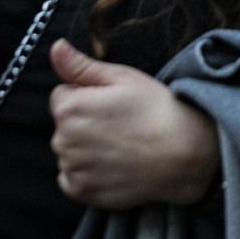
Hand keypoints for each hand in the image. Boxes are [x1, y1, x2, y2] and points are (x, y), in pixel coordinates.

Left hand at [49, 39, 219, 208]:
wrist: (184, 153)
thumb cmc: (156, 109)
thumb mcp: (123, 77)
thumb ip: (81, 65)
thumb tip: (55, 47)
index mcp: (70, 107)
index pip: (62, 95)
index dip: (88, 95)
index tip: (113, 103)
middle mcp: (63, 140)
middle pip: (64, 125)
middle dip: (84, 122)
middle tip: (120, 124)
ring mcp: (72, 169)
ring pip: (69, 152)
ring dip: (86, 148)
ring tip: (121, 145)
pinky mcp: (81, 191)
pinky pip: (72, 178)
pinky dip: (87, 173)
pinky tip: (114, 166)